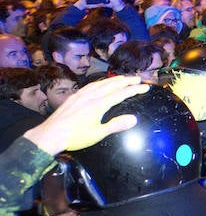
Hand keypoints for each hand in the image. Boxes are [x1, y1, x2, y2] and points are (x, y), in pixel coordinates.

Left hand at [23, 76, 149, 154]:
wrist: (51, 135)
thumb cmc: (76, 137)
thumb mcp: (98, 134)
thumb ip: (116, 125)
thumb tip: (134, 119)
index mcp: (98, 105)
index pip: (121, 94)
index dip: (134, 89)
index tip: (145, 86)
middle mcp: (90, 96)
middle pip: (111, 85)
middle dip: (126, 80)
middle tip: (137, 78)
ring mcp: (81, 95)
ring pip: (100, 83)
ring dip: (113, 79)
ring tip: (122, 78)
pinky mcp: (73, 97)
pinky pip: (90, 85)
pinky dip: (100, 82)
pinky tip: (100, 83)